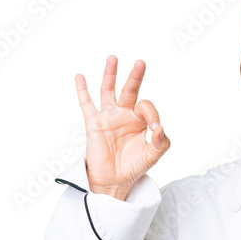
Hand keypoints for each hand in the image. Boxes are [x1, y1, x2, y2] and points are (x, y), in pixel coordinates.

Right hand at [75, 56, 169, 199]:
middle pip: (130, 90)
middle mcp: (124, 114)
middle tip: (141, 63)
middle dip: (135, 76)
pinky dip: (82, 90)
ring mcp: (108, 117)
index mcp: (140, 119)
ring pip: (108, 91)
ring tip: (113, 59)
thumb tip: (159, 128)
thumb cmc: (134, 166)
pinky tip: (80, 76)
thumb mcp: (153, 155)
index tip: (155, 129)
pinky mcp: (93, 123)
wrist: (114, 180)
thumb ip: (161, 141)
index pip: (146, 106)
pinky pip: (86, 104)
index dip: (152, 115)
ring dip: (110, 75)